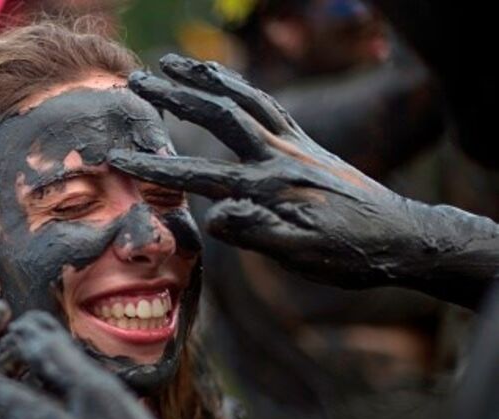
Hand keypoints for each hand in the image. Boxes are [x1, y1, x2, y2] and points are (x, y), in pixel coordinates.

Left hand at [0, 301, 239, 418]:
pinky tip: (86, 398)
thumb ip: (52, 354)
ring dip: (26, 372)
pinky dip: (45, 399)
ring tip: (69, 357)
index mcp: (15, 418)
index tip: (4, 309)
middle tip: (37, 327)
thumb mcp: (94, 392)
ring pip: (9, 406)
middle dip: (1, 347)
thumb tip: (21, 327)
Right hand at [107, 54, 498, 306]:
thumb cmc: (348, 254)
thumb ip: (258, 233)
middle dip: (175, 94)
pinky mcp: (306, 142)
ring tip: (174, 62)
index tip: (118, 158)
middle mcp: (280, 155)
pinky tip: (224, 84)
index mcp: (270, 187)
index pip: (200, 176)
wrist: (402, 237)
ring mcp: (294, 143)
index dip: (156, 169)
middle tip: (138, 78)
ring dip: (206, 76)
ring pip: (244, 98)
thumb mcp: (301, 255)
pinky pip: (266, 103)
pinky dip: (239, 87)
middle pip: (220, 112)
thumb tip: (214, 217)